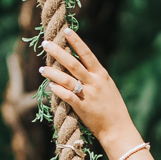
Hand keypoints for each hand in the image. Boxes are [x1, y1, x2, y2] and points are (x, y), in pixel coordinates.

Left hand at [41, 31, 133, 153]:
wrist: (118, 128)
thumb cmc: (113, 108)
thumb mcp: (107, 86)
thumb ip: (95, 76)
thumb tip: (80, 64)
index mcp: (102, 74)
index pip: (87, 54)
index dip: (76, 42)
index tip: (66, 31)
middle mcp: (95, 82)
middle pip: (73, 64)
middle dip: (58, 53)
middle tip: (46, 44)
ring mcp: (88, 95)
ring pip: (67, 80)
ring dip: (53, 73)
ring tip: (42, 68)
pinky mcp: (83, 108)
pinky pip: (68, 97)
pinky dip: (58, 91)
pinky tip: (50, 86)